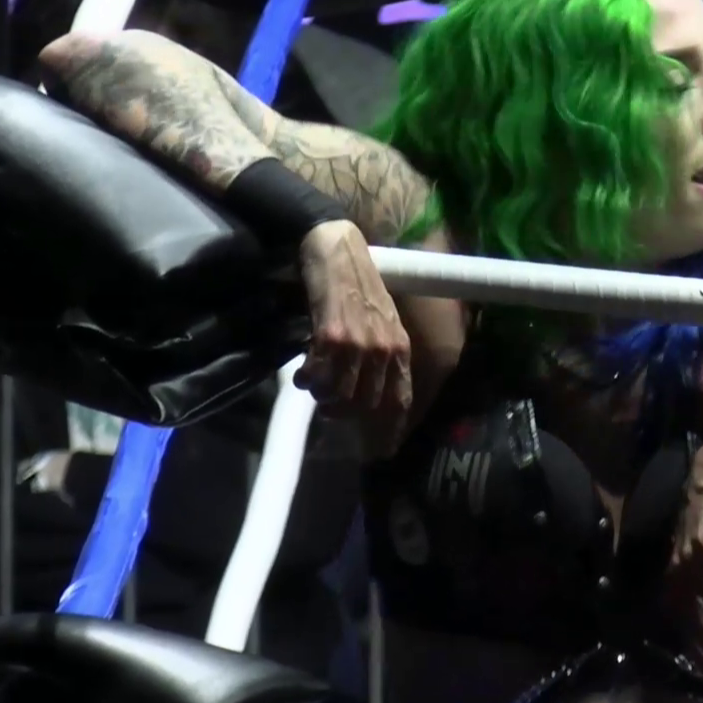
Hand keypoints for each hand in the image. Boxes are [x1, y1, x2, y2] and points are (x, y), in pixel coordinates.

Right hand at [294, 220, 412, 443]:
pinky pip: (317, 376)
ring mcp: (359, 344)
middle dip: (344, 415)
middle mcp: (383, 349)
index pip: (400, 401)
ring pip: (339, 396)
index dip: (390, 431)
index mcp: (400, 348)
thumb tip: (371, 393)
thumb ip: (382, 355)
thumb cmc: (357, 286)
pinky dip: (307, 379)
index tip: (379, 452)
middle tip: (329, 408)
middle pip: (365, 407)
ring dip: (322, 397)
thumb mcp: (381, 322)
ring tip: (314, 384)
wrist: (336, 250)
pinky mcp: (331, 336)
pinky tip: (303, 371)